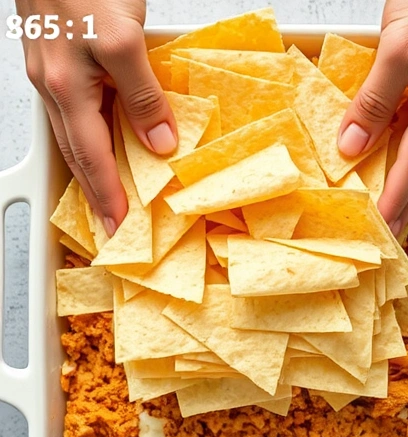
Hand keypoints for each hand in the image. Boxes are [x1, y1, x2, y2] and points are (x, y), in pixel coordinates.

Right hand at [17, 0, 176, 235]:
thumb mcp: (122, 41)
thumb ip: (142, 94)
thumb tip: (160, 144)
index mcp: (65, 88)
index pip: (91, 158)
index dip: (108, 195)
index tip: (121, 228)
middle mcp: (52, 84)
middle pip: (76, 151)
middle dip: (96, 191)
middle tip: (114, 224)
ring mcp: (51, 69)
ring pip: (76, 129)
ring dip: (93, 164)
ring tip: (111, 192)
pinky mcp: (60, 54)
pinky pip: (79, 106)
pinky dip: (93, 131)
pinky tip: (109, 135)